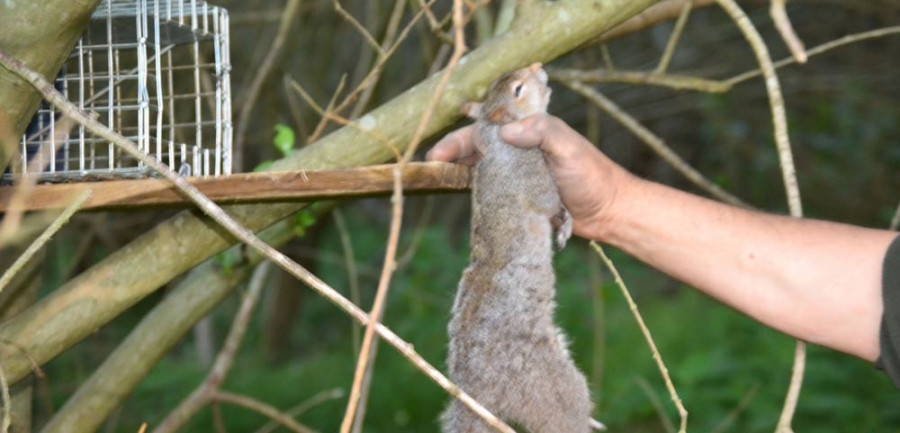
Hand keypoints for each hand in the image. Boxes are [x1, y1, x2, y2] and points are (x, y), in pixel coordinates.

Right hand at [427, 114, 630, 239]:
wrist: (610, 211)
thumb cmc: (593, 175)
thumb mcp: (568, 147)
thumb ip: (540, 132)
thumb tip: (504, 133)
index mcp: (531, 130)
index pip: (489, 125)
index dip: (463, 134)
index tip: (442, 149)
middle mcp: (521, 148)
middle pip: (479, 145)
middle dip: (453, 151)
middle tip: (432, 165)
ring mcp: (520, 172)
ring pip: (482, 166)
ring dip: (461, 170)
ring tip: (439, 179)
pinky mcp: (521, 194)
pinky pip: (492, 188)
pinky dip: (475, 189)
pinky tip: (461, 195)